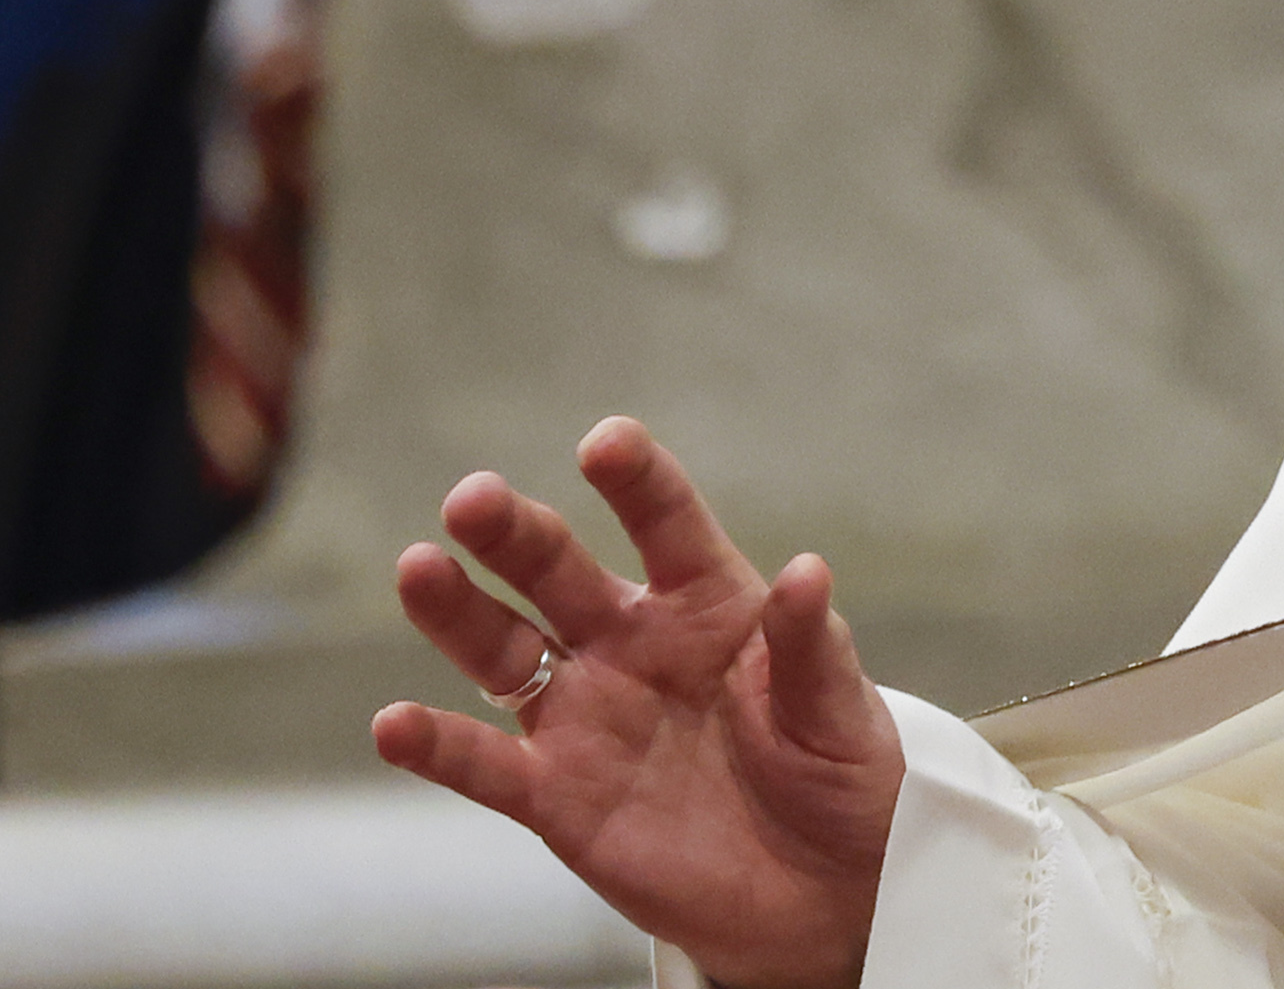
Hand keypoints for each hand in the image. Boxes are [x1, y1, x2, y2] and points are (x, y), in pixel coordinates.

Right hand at [372, 418, 904, 988]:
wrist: (821, 888)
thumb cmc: (839, 774)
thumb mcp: (840, 709)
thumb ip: (810, 646)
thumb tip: (807, 570)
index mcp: (709, 602)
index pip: (669, 525)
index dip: (638, 481)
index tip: (607, 442)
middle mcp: (633, 642)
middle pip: (560, 573)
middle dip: (516, 533)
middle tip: (473, 498)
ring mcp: (587, 715)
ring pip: (504, 650)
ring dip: (457, 612)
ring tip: (418, 568)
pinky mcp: (558, 795)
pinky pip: (486, 765)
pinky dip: (438, 746)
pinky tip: (394, 724)